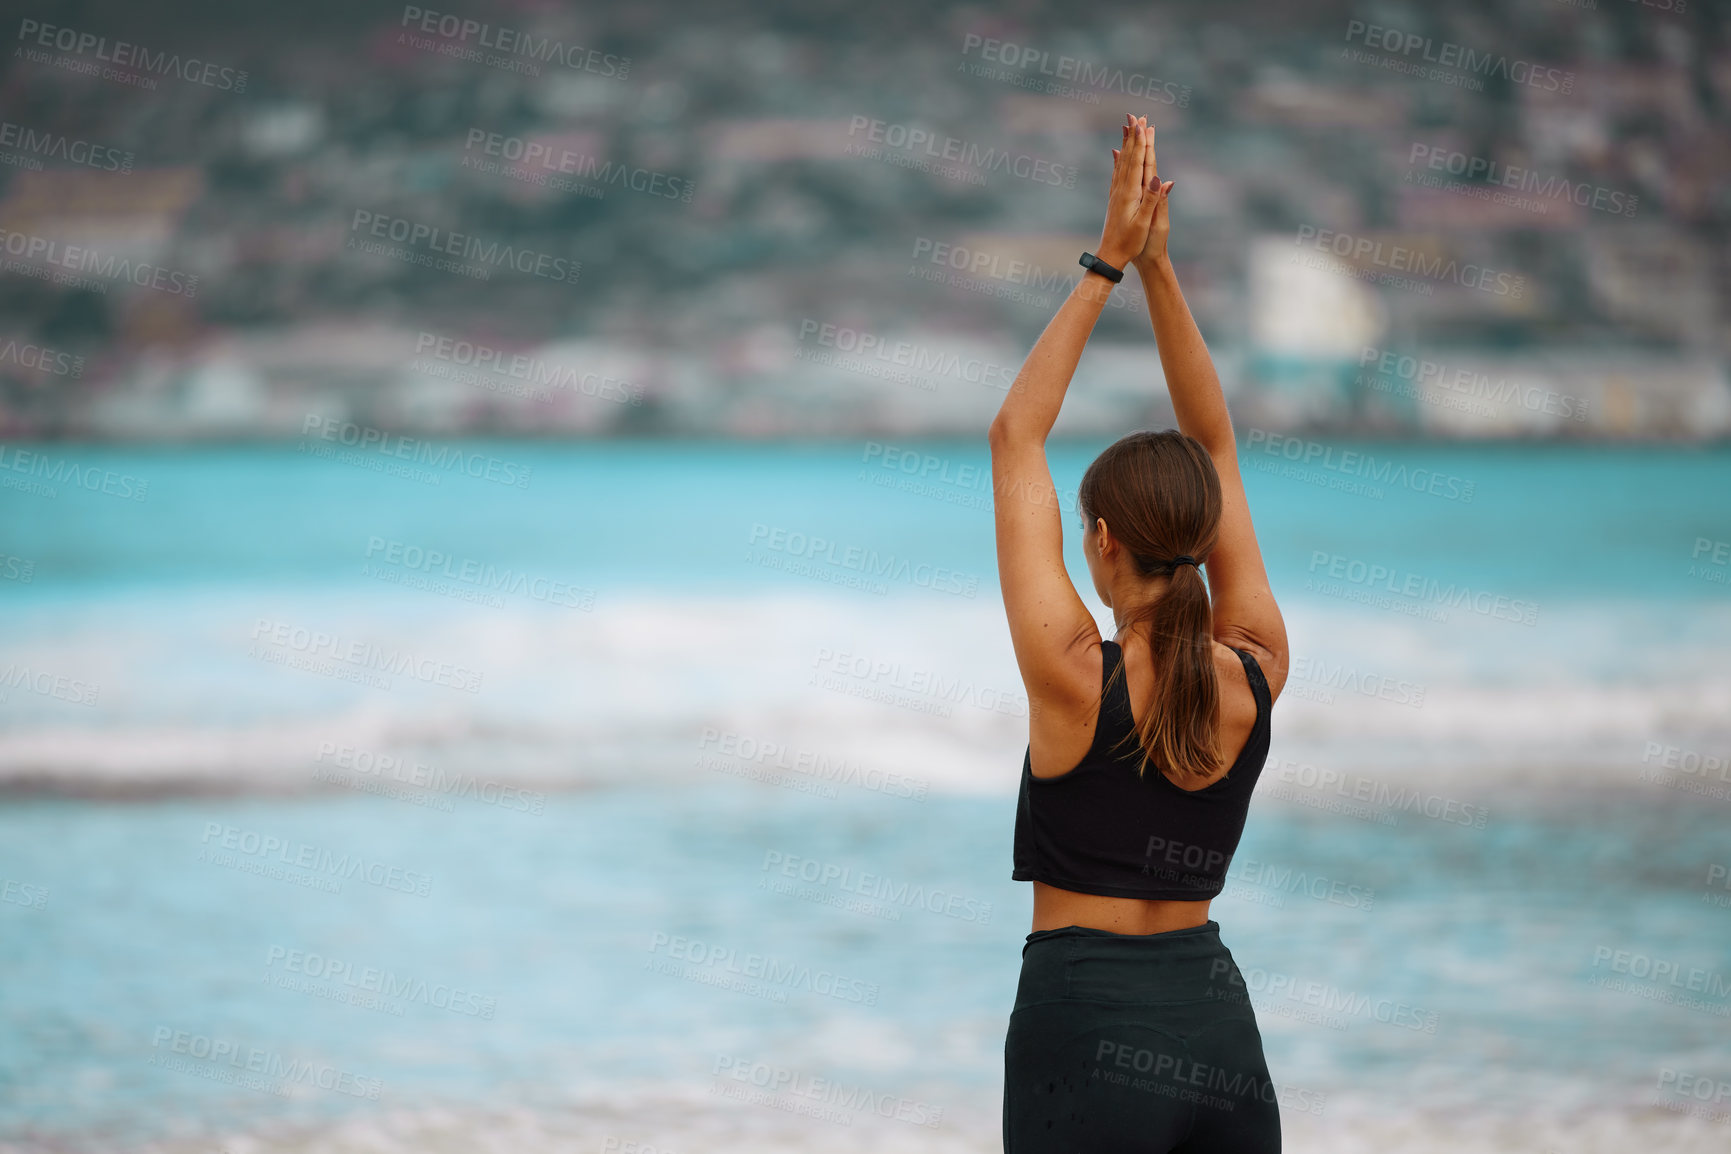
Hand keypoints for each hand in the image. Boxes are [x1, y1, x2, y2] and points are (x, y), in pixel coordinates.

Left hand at [1096, 115, 1161, 269]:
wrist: (1110, 256)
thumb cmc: (1130, 243)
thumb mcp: (1144, 223)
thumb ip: (1152, 200)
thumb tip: (1159, 178)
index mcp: (1130, 194)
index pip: (1137, 162)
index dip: (1140, 142)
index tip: (1142, 123)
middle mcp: (1121, 190)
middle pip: (1128, 157)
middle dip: (1133, 136)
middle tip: (1135, 115)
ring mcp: (1116, 194)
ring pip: (1122, 162)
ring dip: (1126, 143)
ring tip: (1128, 127)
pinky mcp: (1115, 199)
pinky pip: (1117, 173)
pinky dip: (1119, 159)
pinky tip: (1117, 153)